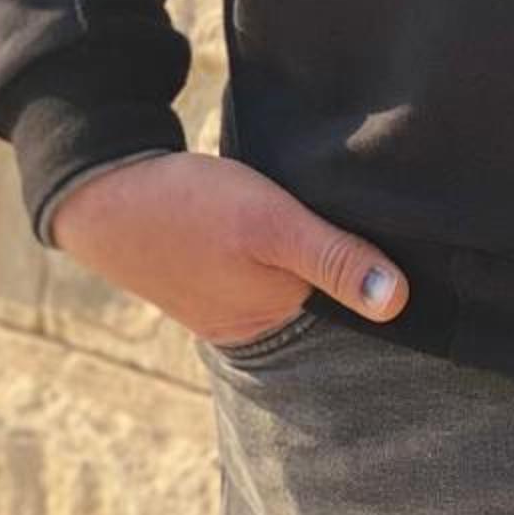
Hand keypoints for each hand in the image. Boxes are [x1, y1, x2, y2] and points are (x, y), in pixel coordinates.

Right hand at [48, 151, 409, 347]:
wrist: (104, 192)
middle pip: (321, 295)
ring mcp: (227, 302)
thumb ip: (332, 258)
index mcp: (272, 320)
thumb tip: (397, 301)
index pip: (349, 307)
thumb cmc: (190, 207)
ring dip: (309, 251)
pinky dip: (276, 247)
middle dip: (346, 264)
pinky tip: (286, 217)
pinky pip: (260, 268)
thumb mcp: (271, 223)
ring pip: (291, 278)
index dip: (376, 275)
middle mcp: (253, 323)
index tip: (409, 244)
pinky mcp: (209, 276)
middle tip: (379, 213)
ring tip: (338, 212)